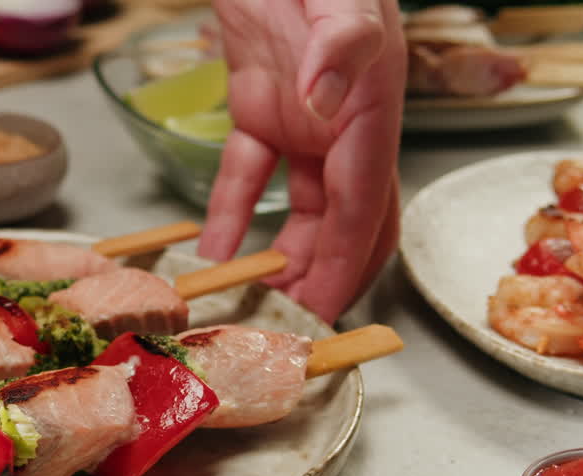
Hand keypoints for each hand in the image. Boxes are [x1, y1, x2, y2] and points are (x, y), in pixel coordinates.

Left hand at [197, 0, 405, 323]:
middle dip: (324, 276)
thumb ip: (339, 43)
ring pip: (301, 207)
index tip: (324, 311)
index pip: (364, 205)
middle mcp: (341, 123)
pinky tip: (213, 250)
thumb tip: (323, 102)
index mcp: (369, 108)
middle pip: (344, 220)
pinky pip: (248, 173)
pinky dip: (232, 212)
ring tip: (255, 300)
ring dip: (282, 255)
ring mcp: (302, 118)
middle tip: (293, 325)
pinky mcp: (259, 105)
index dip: (346, 263)